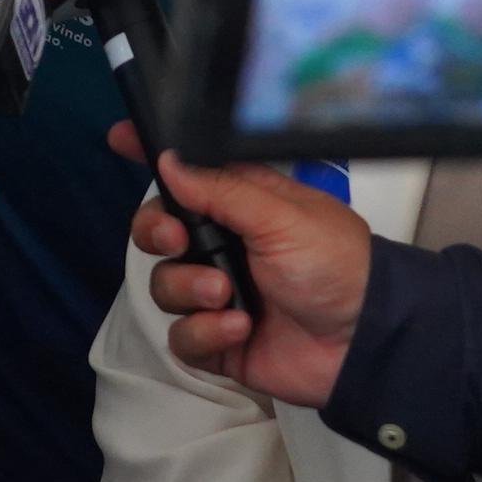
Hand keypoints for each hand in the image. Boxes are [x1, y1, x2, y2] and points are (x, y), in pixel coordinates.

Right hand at [112, 131, 374, 409]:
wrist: (362, 341)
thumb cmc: (338, 266)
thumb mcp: (282, 216)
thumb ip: (222, 190)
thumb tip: (170, 162)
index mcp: (241, 204)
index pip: (187, 174)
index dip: (152, 156)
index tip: (119, 140)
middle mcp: (224, 245)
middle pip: (157, 230)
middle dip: (155, 232)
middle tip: (175, 239)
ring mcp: (219, 293)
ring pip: (164, 285)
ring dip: (189, 288)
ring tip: (227, 295)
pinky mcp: (219, 339)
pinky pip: (182, 335)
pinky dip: (204, 332)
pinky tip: (239, 327)